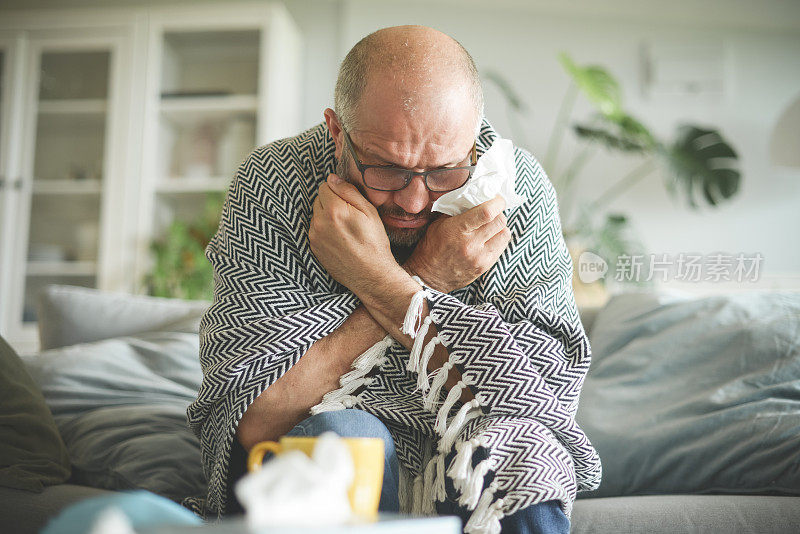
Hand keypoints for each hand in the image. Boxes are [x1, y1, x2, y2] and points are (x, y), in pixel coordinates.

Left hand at [309, 174, 397, 291]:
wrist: (371, 275)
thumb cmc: (374, 243)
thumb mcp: (369, 212)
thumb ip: (348, 191)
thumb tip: (332, 178)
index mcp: (333, 210)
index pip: (324, 186)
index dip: (338, 190)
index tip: (348, 201)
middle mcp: (319, 222)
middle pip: (318, 199)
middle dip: (331, 202)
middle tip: (349, 215)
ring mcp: (314, 236)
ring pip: (316, 215)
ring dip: (326, 216)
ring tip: (345, 229)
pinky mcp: (313, 248)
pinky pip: (315, 230)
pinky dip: (324, 230)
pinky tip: (340, 239)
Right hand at [404, 196, 510, 292]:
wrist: (429, 276)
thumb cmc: (432, 247)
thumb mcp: (439, 224)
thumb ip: (458, 211)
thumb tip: (476, 197)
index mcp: (457, 230)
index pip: (487, 212)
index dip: (496, 202)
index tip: (496, 198)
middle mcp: (471, 244)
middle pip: (500, 221)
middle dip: (499, 212)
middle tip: (493, 211)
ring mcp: (480, 257)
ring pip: (505, 233)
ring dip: (500, 227)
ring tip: (490, 226)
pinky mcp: (485, 266)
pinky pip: (502, 247)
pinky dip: (498, 239)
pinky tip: (488, 238)